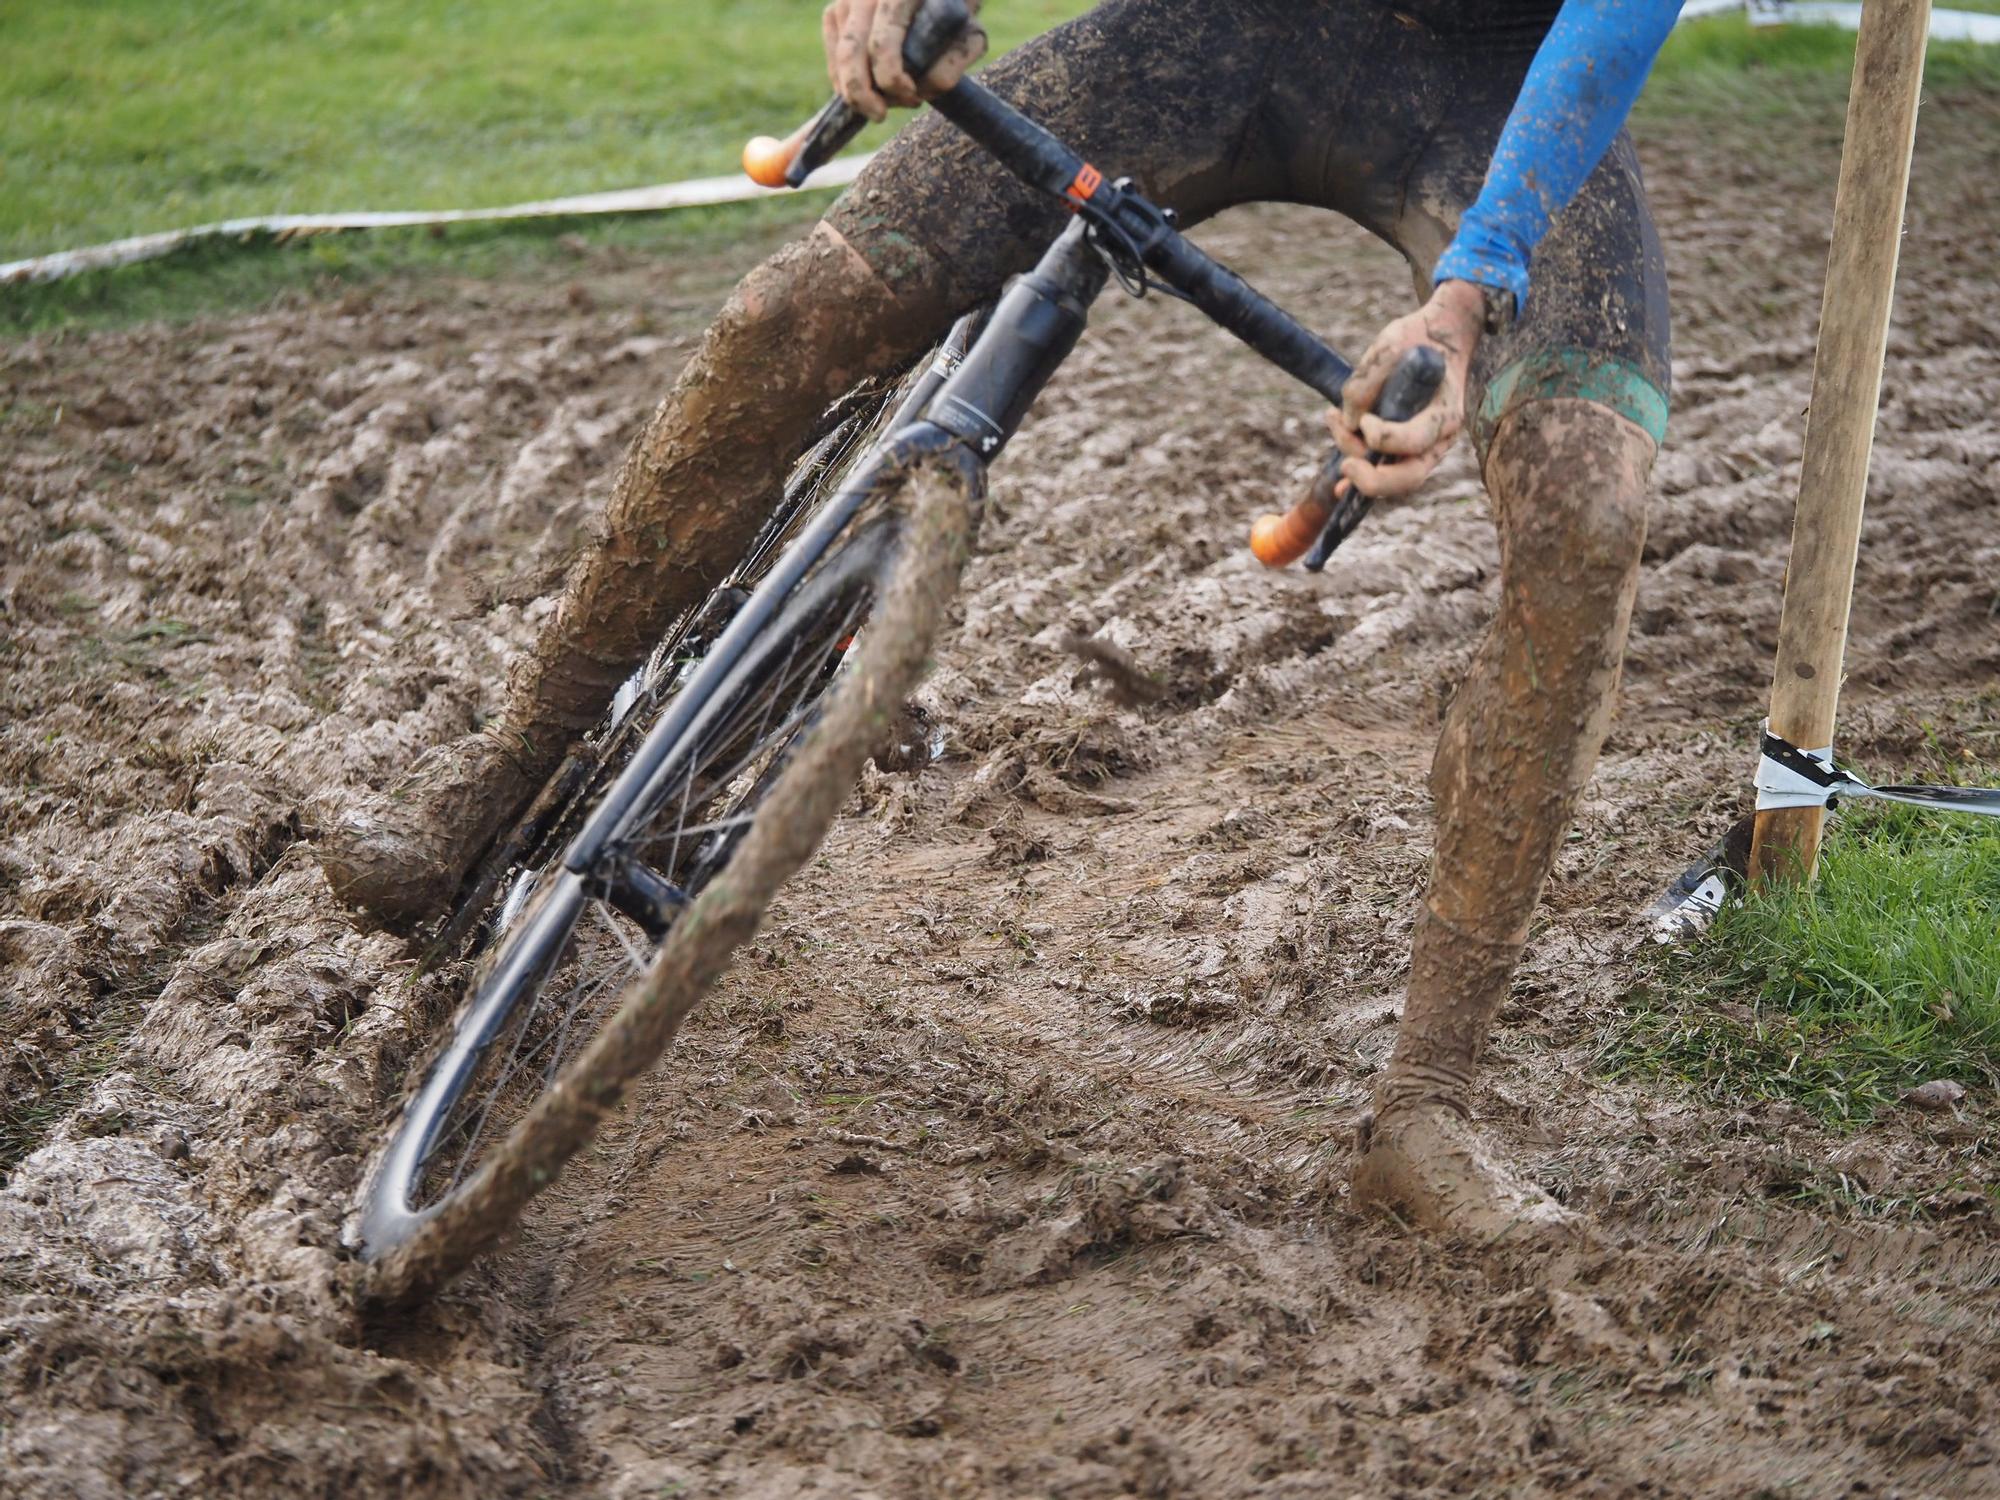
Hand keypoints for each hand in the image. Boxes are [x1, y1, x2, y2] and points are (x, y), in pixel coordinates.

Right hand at [823, 0, 987, 122]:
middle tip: (880, 115)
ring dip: (857, 90)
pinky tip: (872, 88)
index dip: (892, 79)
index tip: (913, 97)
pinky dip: (847, 80)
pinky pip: (833, 57)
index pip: (882, 43)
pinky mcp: (835, 12)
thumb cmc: (955, 10)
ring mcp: (846, 1)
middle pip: (851, 54)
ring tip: (887, 99)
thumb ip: (956, 60)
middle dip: (862, 95)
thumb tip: (924, 89)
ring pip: (839, 58)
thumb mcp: (970, 32)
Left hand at [1326, 279, 1483, 500]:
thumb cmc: (1418, 338)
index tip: (1364, 420)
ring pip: (1392, 479)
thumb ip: (1368, 380)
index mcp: (1446, 412)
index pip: (1415, 440)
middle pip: (1409, 477)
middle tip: (1346, 466)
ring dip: (1355, 459)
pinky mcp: (1405, 448)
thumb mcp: (1391, 344)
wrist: (1439, 338)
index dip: (1383, 437)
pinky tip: (1339, 486)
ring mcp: (1423, 447)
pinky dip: (1361, 477)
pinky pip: (1385, 473)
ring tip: (1332, 418)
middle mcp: (1439, 437)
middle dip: (1373, 480)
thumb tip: (1349, 420)